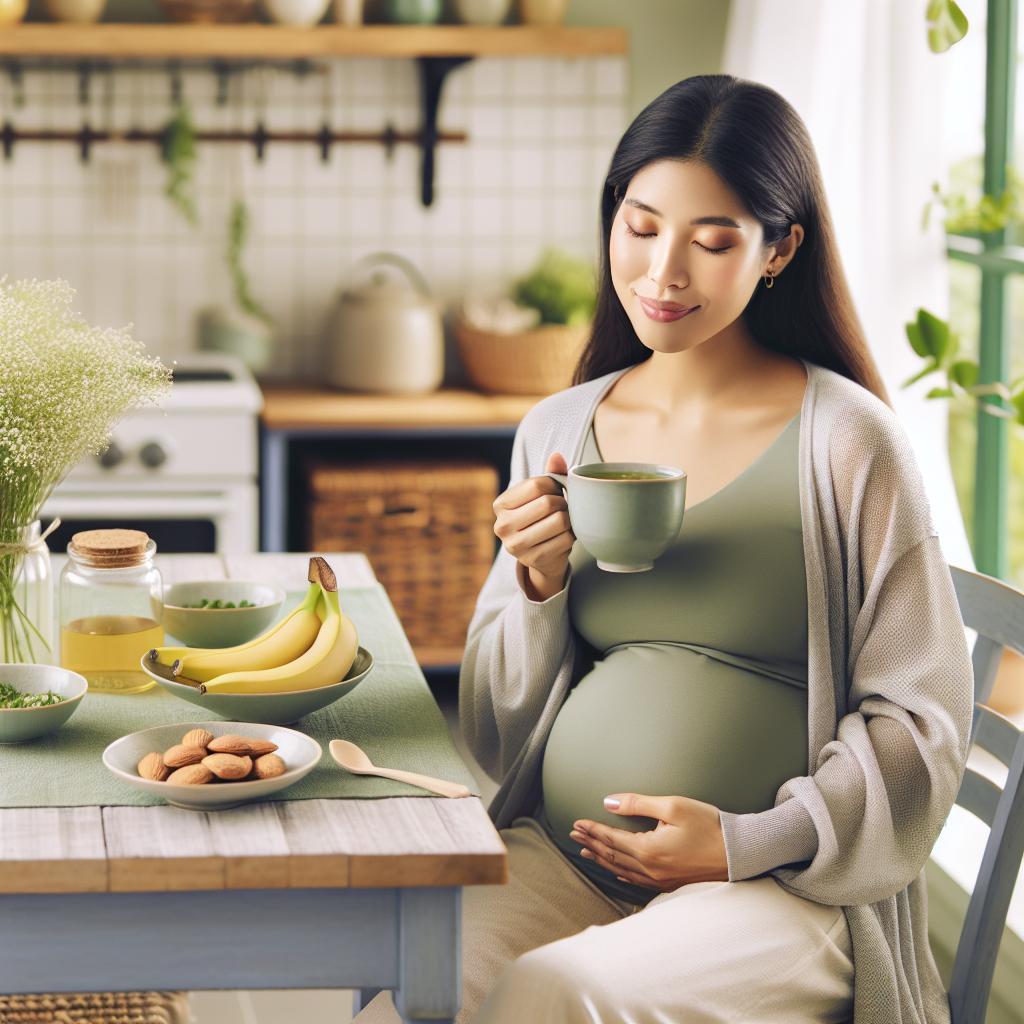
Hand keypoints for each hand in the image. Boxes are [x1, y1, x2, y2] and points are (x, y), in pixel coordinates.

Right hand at [493, 452, 574, 598]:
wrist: (541, 556)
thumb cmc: (541, 518)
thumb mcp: (541, 495)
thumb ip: (550, 474)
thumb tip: (556, 456)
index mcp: (500, 504)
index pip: (536, 485)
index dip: (554, 486)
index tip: (556, 492)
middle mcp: (502, 526)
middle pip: (547, 503)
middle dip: (563, 503)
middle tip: (564, 508)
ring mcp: (516, 545)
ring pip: (559, 521)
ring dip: (569, 519)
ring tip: (566, 521)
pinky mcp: (534, 560)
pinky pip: (566, 539)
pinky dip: (572, 535)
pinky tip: (566, 536)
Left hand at [570, 793, 729, 891]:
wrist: (739, 853)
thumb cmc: (709, 825)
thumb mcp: (674, 806)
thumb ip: (638, 804)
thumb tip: (609, 802)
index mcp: (648, 850)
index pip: (611, 839)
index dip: (592, 830)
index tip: (577, 823)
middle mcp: (650, 869)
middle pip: (612, 855)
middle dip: (591, 843)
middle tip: (573, 835)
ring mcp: (660, 880)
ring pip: (622, 870)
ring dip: (601, 858)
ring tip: (585, 851)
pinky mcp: (670, 884)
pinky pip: (637, 880)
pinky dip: (621, 873)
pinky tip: (615, 871)